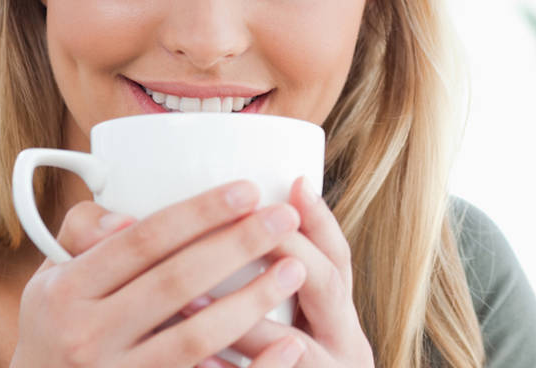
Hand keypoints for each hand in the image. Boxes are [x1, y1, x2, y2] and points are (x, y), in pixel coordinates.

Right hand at [9, 181, 307, 367]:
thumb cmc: (58, 327)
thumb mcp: (51, 278)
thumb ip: (83, 232)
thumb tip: (128, 215)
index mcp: (66, 291)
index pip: (142, 241)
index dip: (198, 213)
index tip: (248, 190)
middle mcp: (87, 336)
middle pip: (176, 282)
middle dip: (237, 246)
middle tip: (285, 218)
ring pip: (195, 337)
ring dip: (252, 301)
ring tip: (294, 270)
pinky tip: (290, 343)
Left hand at [185, 177, 374, 367]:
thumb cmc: (300, 367)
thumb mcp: (304, 324)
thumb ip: (287, 283)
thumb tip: (261, 207)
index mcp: (342, 319)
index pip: (340, 259)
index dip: (319, 221)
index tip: (292, 186)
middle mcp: (345, 348)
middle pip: (326, 288)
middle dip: (284, 252)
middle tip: (240, 225)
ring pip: (292, 348)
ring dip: (242, 319)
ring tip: (190, 298)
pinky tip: (195, 361)